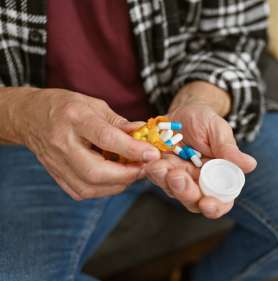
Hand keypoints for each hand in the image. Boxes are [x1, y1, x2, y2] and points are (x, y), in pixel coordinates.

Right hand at [13, 88, 160, 199]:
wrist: (28, 117)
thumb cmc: (66, 107)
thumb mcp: (94, 105)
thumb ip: (119, 122)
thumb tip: (143, 133)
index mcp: (74, 118)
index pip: (106, 138)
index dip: (132, 148)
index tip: (152, 153)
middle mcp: (63, 143)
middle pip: (96, 171)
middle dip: (126, 174)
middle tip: (144, 167)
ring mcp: (56, 163)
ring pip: (89, 187)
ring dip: (118, 184)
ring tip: (132, 171)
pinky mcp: (56, 176)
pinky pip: (83, 191)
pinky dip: (105, 189)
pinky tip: (116, 177)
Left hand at [145, 84, 256, 218]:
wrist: (182, 111)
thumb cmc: (206, 121)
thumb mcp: (219, 131)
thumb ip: (229, 150)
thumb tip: (250, 165)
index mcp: (219, 179)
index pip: (221, 202)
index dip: (215, 207)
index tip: (206, 203)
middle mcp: (199, 184)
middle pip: (193, 201)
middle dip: (184, 192)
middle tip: (177, 176)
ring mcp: (179, 179)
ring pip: (172, 190)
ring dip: (165, 180)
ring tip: (161, 164)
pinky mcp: (161, 171)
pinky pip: (155, 176)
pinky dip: (153, 170)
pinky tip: (153, 160)